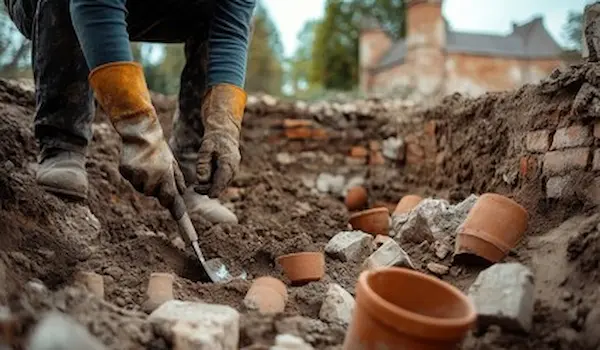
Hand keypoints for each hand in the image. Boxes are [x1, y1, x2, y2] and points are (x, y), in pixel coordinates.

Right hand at [87, 61, 185, 207]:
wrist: (140, 132)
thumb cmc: (159, 148)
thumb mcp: (172, 163)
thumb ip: (176, 180)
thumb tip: (180, 194)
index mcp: (165, 175)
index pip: (171, 200)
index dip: (179, 216)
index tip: (187, 233)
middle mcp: (151, 177)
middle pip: (154, 195)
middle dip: (157, 187)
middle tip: (157, 171)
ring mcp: (136, 175)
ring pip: (142, 189)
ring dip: (146, 181)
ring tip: (147, 164)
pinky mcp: (125, 171)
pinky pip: (131, 180)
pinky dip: (135, 175)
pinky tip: (137, 162)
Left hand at [195, 84, 244, 197]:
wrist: (225, 132)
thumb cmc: (214, 139)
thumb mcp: (206, 148)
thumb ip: (203, 164)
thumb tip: (201, 180)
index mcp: (228, 163)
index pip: (221, 183)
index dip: (211, 190)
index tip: (200, 191)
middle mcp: (233, 169)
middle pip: (221, 186)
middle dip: (208, 189)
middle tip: (195, 188)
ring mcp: (233, 171)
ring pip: (221, 185)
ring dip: (210, 187)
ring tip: (197, 185)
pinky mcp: (229, 172)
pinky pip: (221, 181)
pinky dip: (213, 183)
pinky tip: (203, 180)